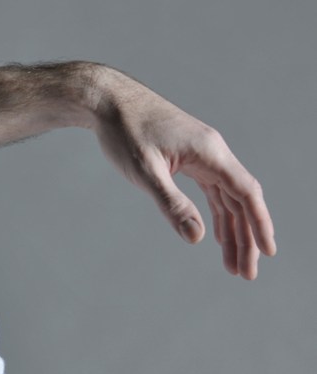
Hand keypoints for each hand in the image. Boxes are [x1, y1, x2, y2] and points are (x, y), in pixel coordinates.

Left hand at [91, 69, 274, 278]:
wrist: (105, 99)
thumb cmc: (123, 130)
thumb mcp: (144, 171)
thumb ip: (171, 204)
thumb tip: (196, 237)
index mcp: (210, 152)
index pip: (246, 192)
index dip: (259, 224)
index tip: (268, 252)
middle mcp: (213, 152)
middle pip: (240, 200)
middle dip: (246, 238)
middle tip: (246, 274)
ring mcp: (202, 154)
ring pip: (226, 198)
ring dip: (231, 230)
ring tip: (233, 265)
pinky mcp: (188, 157)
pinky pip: (211, 190)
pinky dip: (216, 213)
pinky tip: (214, 235)